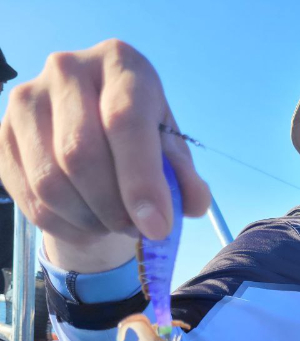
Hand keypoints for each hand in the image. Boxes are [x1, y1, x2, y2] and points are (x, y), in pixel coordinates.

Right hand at [0, 39, 210, 246]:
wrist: (95, 138)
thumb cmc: (141, 143)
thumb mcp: (171, 154)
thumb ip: (184, 178)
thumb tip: (192, 203)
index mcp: (119, 64)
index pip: (124, 120)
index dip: (141, 182)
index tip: (157, 227)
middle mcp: (67, 69)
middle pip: (80, 155)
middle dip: (114, 208)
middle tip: (136, 229)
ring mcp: (26, 100)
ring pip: (51, 184)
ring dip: (90, 221)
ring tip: (113, 223)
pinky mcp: (2, 135)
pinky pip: (31, 201)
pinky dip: (65, 227)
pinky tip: (86, 223)